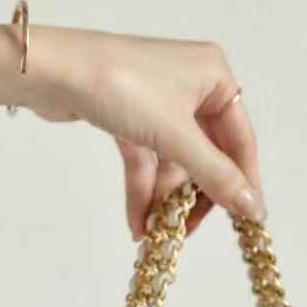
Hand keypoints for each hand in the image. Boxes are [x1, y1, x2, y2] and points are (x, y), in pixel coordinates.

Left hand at [24, 26, 264, 236]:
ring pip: (173, 161)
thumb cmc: (122, 88)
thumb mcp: (176, 136)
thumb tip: (254, 209)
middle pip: (206, 154)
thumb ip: (216, 175)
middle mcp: (191, 85)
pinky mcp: (129, 115)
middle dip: (194, 195)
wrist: (51, 72)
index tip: (246, 223)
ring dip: (164, 199)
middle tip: (186, 231)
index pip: (240, 139)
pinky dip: (143, 189)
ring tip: (154, 234)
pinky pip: (147, 159)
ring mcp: (158, 101)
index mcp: (214, 77)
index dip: (243, 182)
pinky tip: (137, 223)